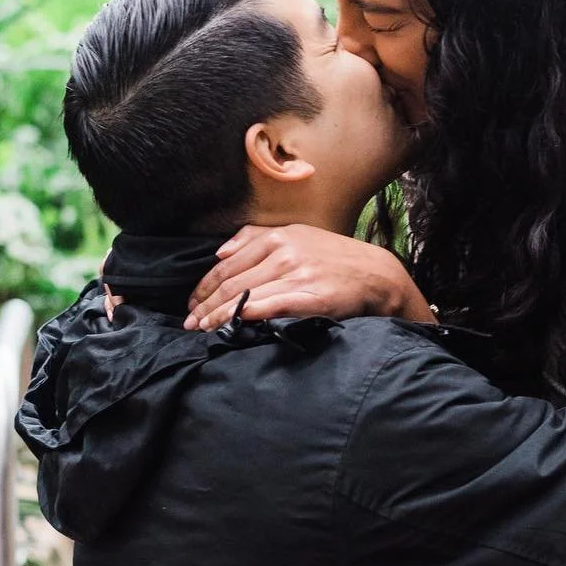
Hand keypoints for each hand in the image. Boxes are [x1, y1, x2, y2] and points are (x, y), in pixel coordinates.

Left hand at [185, 224, 432, 329]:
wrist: (376, 274)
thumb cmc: (335, 258)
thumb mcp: (299, 235)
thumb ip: (256, 238)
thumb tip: (220, 252)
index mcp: (277, 237)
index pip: (227, 264)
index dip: (204, 286)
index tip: (192, 303)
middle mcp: (284, 253)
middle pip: (231, 282)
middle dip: (205, 305)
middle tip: (189, 322)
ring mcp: (296, 274)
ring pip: (243, 296)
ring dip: (217, 316)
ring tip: (202, 329)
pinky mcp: (308, 296)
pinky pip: (267, 307)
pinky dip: (242, 316)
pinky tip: (228, 326)